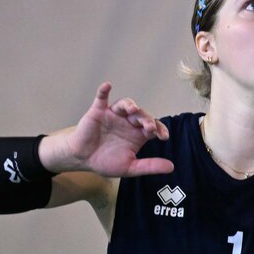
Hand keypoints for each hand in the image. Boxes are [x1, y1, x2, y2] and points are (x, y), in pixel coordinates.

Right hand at [40, 83, 173, 176]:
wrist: (82, 160)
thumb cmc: (106, 161)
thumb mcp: (130, 167)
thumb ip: (149, 166)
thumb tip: (171, 167)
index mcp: (138, 133)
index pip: (154, 126)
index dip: (160, 129)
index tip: (163, 137)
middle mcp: (128, 122)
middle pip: (141, 115)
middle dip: (147, 119)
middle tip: (149, 128)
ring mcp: (114, 115)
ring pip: (125, 104)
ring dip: (130, 105)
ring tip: (133, 110)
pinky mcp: (98, 111)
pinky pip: (101, 98)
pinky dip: (103, 91)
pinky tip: (107, 85)